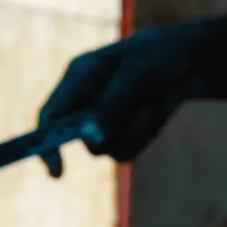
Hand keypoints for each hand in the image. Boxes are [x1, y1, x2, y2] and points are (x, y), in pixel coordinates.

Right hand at [38, 26, 198, 176]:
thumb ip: (112, 103)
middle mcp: (83, 104)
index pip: (50, 115)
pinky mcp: (119, 138)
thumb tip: (93, 137)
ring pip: (104, 148)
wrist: (181, 64)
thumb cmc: (153, 59)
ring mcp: (99, 124)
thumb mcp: (135, 75)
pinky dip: (143, 135)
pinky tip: (154, 111)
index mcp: (78, 79)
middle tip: (68, 166)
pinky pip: (125, 152)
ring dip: (132, 132)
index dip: (45, 142)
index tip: (53, 167)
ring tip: (151, 104)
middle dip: (91, 140)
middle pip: (71, 137)